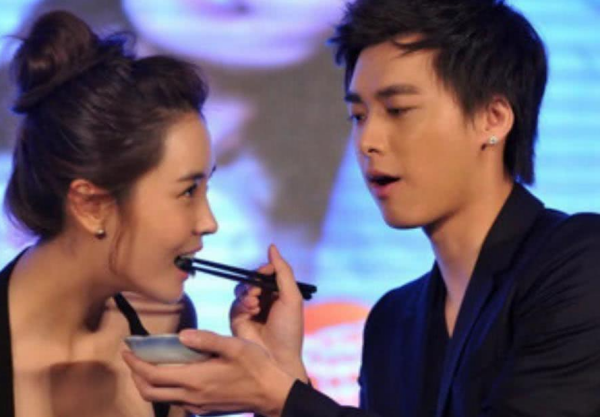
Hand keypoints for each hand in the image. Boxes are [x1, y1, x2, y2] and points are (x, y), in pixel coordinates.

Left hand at [122, 329, 294, 416]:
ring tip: (148, 366)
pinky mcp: (205, 408)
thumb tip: (182, 334)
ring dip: (149, 384)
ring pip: (162, 399)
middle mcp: (192, 395)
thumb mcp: (235, 346)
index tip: (127, 350)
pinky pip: (177, 401)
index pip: (154, 375)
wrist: (273, 394)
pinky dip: (166, 389)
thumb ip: (207, 339)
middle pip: (150, 392)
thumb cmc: (257, 367)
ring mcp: (198, 405)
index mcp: (196, 378)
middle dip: (135, 376)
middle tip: (133, 359)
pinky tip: (174, 375)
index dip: (136, 363)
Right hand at [230, 245, 307, 381]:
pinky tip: (251, 311)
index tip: (267, 271)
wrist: (277, 358)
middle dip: (255, 281)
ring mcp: (250, 309)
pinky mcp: (237, 319)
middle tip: (260, 290)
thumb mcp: (292, 296)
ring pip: (241, 288)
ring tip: (256, 302)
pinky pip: (235, 302)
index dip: (265, 269)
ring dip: (248, 291)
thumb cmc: (289, 329)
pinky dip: (243, 303)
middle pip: (252, 278)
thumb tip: (271, 247)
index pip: (267, 272)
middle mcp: (265, 300)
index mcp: (279, 294)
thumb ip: (283, 270)